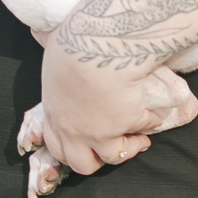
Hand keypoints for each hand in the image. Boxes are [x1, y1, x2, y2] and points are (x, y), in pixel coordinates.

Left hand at [38, 30, 197, 175]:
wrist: (97, 45)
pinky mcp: (129, 122)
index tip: (82, 140)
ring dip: (129, 148)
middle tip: (109, 148)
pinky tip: (155, 114)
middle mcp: (76, 130)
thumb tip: (42, 34)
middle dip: (97, 159)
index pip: (56, 145)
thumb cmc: (71, 41)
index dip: (70, 147)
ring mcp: (102, 132)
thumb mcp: (53, 50)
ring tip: (140, 139)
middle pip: (84, 163)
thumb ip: (56, 61)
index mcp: (55, 112)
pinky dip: (151, 122)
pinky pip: (145, 126)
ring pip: (116, 156)